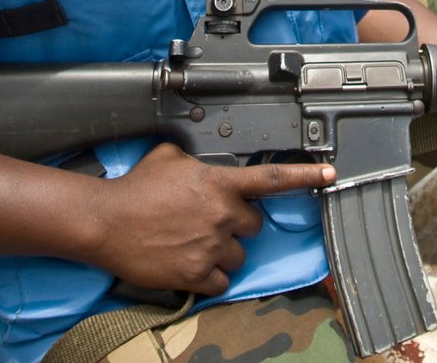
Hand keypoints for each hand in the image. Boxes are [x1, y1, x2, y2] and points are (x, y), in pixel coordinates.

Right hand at [83, 144, 334, 295]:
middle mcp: (221, 215)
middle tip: (208, 221)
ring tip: (191, 242)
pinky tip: (187, 262)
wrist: (106, 222)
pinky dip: (207, 275)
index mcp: (219, 183)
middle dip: (236, 224)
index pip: (271, 179)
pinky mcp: (196, 274)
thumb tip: (205, 161)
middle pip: (253, 225)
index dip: (306, 176)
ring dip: (221, 251)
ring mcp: (211, 246)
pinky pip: (220, 281)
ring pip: (238, 255)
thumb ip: (199, 160)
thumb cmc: (135, 188)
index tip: (331, 174)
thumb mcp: (170, 157)